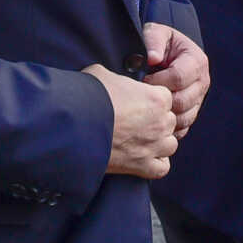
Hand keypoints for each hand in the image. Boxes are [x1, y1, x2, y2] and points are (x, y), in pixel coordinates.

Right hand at [84, 64, 177, 178]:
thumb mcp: (103, 74)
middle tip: (134, 120)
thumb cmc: (87, 96)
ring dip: (159, 142)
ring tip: (140, 139)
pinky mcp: (141, 166)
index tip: (136, 102)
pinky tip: (143, 158)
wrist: (72, 125)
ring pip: (170, 145)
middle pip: (168, 121)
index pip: (165, 98)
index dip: (150, 99)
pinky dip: (156, 164)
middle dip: (155, 120)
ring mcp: (153, 146)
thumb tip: (114, 82)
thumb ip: (118, 79)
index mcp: (157, 98)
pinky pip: (161, 168)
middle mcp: (161, 123)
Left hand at [139, 22, 209, 137]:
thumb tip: (153, 58)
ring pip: (183, 118)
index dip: (157, 81)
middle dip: (160, 101)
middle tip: (142, 97)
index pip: (179, 78)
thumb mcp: (155, 33)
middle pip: (182, 101)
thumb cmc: (158, 43)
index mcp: (197, 61)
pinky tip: (153, 118)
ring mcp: (198, 100)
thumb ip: (154, 41)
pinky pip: (182, 128)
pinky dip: (167, 128)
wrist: (165, 55)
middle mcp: (202, 82)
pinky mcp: (192, 114)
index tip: (142, 80)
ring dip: (163, 116)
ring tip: (146, 107)